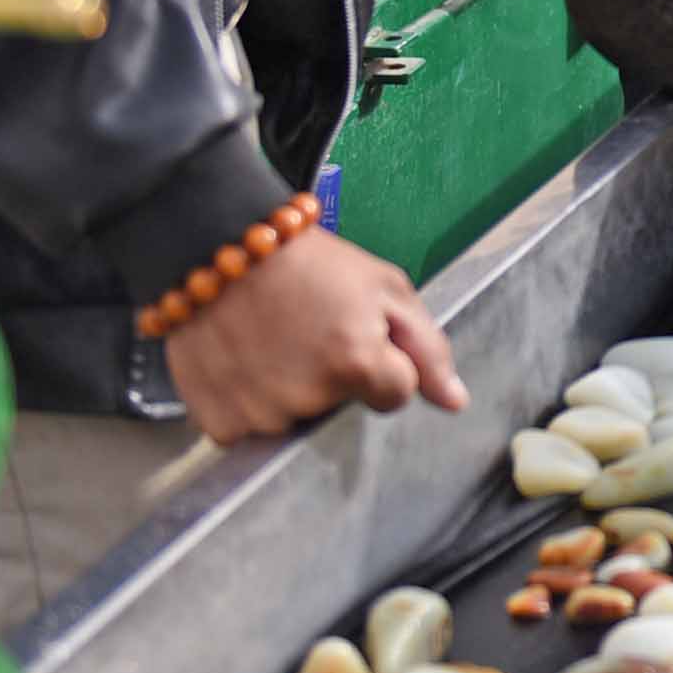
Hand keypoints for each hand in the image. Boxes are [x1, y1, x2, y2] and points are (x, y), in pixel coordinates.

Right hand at [167, 227, 467, 444]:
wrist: (217, 243)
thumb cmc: (305, 260)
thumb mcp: (383, 286)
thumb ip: (427, 348)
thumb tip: (455, 401)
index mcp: (357, 363)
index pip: (395, 395)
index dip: (381, 362)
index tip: (354, 332)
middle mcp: (309, 398)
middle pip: (342, 408)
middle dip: (335, 376)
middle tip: (309, 328)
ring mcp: (261, 414)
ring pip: (295, 420)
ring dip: (289, 390)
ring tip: (273, 339)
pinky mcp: (219, 422)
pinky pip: (248, 428)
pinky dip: (248, 401)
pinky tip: (244, 358)